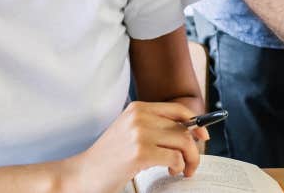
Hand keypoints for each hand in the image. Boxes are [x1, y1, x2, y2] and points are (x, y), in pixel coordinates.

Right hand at [60, 101, 207, 192]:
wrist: (81, 174)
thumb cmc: (108, 158)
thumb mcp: (130, 132)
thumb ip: (154, 127)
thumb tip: (190, 131)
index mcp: (138, 108)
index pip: (178, 110)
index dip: (197, 123)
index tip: (203, 137)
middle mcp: (139, 117)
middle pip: (184, 129)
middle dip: (195, 149)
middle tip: (192, 165)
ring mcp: (139, 134)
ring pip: (183, 143)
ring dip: (189, 160)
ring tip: (180, 170)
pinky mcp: (140, 153)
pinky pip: (175, 158)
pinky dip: (178, 167)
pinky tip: (170, 171)